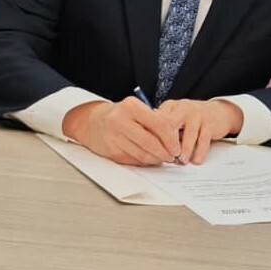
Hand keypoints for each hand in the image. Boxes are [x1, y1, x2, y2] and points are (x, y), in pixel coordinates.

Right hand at [61, 97, 179, 165]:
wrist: (92, 122)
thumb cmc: (121, 115)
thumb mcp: (136, 110)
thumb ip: (154, 121)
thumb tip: (175, 139)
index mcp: (131, 107)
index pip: (159, 124)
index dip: (171, 138)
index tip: (177, 146)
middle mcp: (121, 121)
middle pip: (151, 142)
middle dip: (165, 152)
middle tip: (173, 156)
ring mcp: (114, 137)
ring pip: (142, 154)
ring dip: (156, 159)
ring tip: (164, 158)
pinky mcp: (111, 151)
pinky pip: (133, 160)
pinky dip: (145, 162)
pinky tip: (151, 159)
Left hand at [155, 99, 243, 164]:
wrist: (217, 112)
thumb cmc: (191, 119)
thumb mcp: (174, 118)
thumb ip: (162, 128)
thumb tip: (149, 148)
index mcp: (170, 106)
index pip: (157, 121)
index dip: (153, 138)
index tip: (152, 152)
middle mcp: (183, 107)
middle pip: (170, 124)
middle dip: (168, 143)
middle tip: (167, 157)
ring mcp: (198, 114)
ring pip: (189, 134)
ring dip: (185, 150)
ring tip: (182, 161)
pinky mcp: (210, 122)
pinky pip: (204, 139)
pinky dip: (199, 152)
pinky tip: (196, 160)